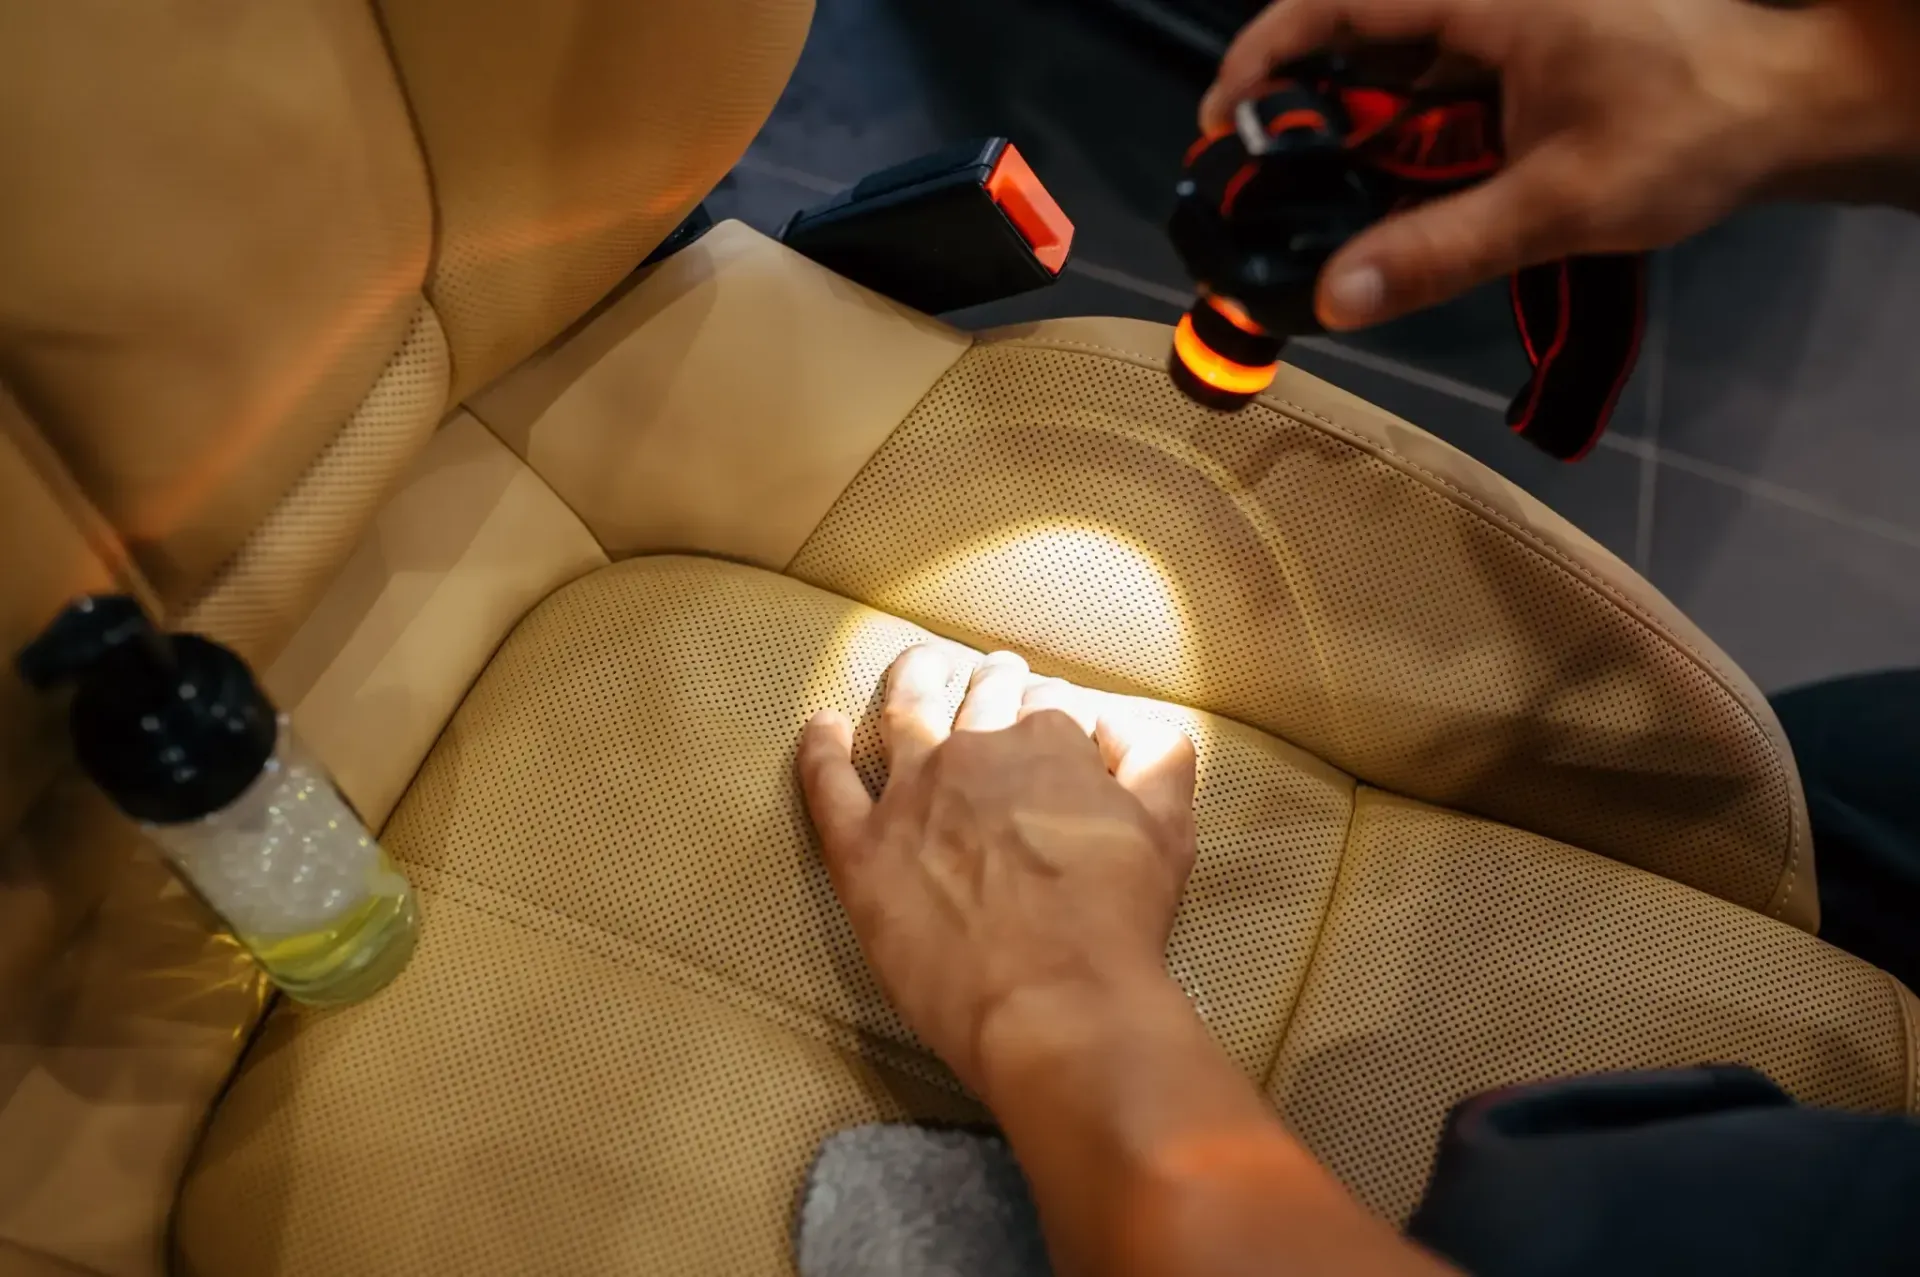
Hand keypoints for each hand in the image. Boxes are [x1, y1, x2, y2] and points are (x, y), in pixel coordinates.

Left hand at [797, 644, 1196, 1096]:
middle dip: (991, 683)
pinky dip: (820, 747)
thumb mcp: (1170, 830)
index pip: (1045, 703)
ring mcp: (911, 795)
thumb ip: (1158, 758)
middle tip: (995, 676)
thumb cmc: (1117, 926)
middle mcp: (974, 750)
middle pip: (978, 699)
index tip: (1051, 722)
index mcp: (1046, 740)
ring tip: (918, 667)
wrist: (1055, 1006)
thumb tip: (1126, 723)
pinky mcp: (863, 849)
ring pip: (905, 714)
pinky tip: (822, 726)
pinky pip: (827, 782)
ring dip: (912, 680)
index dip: (1050, 709)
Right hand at [1200, 0, 1919, 329]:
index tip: (1221, 126)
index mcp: (1481, 0)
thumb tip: (1335, 299)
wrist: (1791, 109)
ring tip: (1304, 212)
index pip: (1336, 6)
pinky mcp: (1519, 64)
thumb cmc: (1690, 130)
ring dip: (1343, 137)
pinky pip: (1430, 96)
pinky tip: (1383, 203)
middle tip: (1254, 194)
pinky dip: (1394, 145)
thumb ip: (1438, 249)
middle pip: (1351, 42)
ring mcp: (1500, 31)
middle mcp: (1480, 4)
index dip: (1262, 59)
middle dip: (1293, 114)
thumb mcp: (1556, 202)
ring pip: (1389, 73)